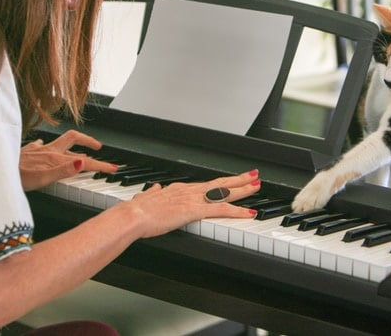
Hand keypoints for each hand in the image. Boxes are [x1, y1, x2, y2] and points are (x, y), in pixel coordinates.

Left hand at [19, 129, 116, 190]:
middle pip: (74, 142)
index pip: (84, 160)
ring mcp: (37, 151)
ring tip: (82, 148)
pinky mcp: (26, 153)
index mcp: (54, 158)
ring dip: (73, 144)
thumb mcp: (41, 179)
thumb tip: (83, 162)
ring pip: (60, 143)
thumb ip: (63, 171)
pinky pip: (40, 145)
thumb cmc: (13, 178)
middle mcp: (48, 151)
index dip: (100, 164)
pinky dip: (48, 146)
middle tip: (100, 150)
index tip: (112, 168)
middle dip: (89, 145)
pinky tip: (44, 147)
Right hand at [128, 170, 261, 236]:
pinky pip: (222, 210)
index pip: (206, 185)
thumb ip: (152, 194)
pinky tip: (249, 212)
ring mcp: (194, 199)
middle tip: (254, 175)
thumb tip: (155, 189)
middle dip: (239, 179)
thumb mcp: (146, 198)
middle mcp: (190, 191)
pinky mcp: (195, 211)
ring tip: (257, 185)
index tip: (230, 180)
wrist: (133, 215)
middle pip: (220, 183)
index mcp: (180, 189)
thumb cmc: (137, 211)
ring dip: (243, 189)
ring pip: (225, 192)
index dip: (220, 182)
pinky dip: (237, 211)